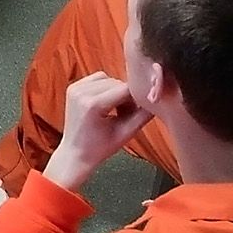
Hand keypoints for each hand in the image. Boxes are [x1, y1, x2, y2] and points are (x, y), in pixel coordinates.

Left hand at [43, 72, 154, 192]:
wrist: (75, 154)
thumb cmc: (99, 148)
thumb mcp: (126, 133)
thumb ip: (143, 115)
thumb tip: (158, 98)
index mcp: (93, 104)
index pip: (126, 89)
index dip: (136, 99)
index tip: (139, 110)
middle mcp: (81, 92)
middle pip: (117, 83)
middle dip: (125, 97)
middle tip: (125, 115)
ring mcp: (75, 88)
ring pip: (109, 79)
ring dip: (116, 91)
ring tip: (115, 110)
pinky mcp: (73, 87)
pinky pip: (97, 79)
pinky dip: (105, 88)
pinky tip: (105, 104)